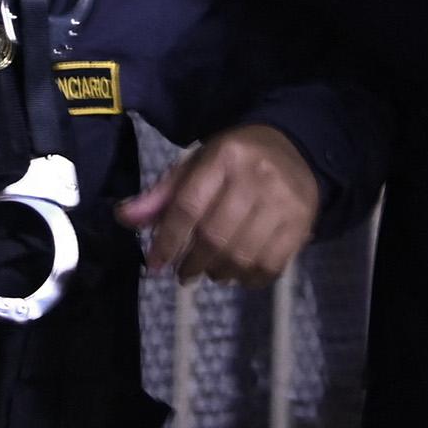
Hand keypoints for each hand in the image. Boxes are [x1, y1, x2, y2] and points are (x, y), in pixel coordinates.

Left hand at [116, 124, 320, 284]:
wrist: (295, 148)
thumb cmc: (236, 160)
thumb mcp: (196, 165)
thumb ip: (161, 194)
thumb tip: (124, 218)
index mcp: (224, 156)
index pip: (188, 206)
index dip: (167, 241)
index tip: (156, 265)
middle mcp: (256, 176)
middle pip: (215, 236)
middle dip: (193, 263)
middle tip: (184, 274)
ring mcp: (283, 200)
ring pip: (242, 255)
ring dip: (220, 273)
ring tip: (212, 272)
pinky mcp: (302, 221)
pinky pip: (271, 265)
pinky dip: (250, 279)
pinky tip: (239, 275)